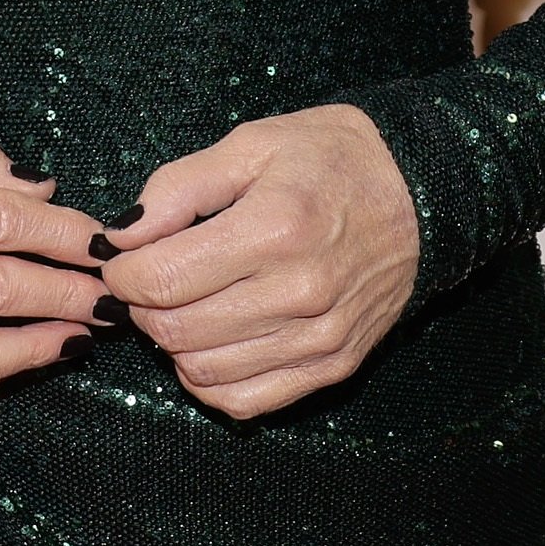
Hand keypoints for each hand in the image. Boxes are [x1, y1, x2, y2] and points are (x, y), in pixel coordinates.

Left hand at [99, 104, 418, 419]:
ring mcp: (320, 337)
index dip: (123, 274)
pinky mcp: (334, 365)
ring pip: (203, 371)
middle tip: (148, 279)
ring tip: (181, 304)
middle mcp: (300, 291)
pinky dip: (209, 381)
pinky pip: (247, 401)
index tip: (123, 258)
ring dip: (172, 343)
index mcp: (276, 228)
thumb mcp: (252, 144)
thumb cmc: (333, 159)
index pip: (163, 279)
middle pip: (176, 329)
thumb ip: (177, 188)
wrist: (424, 194)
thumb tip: (120, 236)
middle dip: (141, 307)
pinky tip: (210, 342)